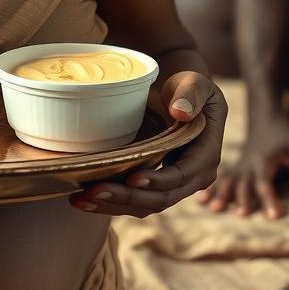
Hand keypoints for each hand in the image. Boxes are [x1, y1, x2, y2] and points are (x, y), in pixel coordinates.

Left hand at [69, 71, 225, 216]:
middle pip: (161, 198)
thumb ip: (191, 94)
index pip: (182, 175)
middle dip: (128, 198)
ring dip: (114, 205)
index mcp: (205, 155)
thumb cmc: (188, 88)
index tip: (132, 179)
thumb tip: (181, 112)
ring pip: (145, 205)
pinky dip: (111, 203)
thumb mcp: (194, 84)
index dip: (158, 181)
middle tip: (95, 191)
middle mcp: (193, 177)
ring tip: (82, 200)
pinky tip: (84, 200)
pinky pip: (135, 201)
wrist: (179, 97)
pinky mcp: (155, 185)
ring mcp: (173, 185)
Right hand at [197, 113, 288, 217]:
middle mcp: (248, 163)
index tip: (274, 216)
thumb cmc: (286, 135)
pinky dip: (211, 188)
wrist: (265, 118)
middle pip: (245, 183)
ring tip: (213, 208)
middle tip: (242, 215)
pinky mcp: (235, 168)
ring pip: (229, 181)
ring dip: (221, 194)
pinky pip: (221, 178)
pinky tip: (201, 200)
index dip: (270, 198)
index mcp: (265, 160)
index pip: (266, 181)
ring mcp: (239, 165)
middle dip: (243, 199)